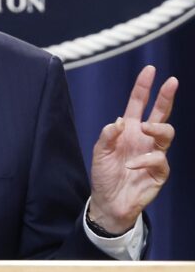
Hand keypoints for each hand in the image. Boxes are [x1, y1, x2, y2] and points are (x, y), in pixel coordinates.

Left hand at [89, 65, 177, 233]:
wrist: (109, 201)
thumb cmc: (105, 174)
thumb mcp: (99, 152)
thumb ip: (108, 135)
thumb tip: (120, 121)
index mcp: (129, 129)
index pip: (138, 104)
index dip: (144, 87)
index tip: (150, 69)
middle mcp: (144, 138)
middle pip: (160, 114)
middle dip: (166, 96)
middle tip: (172, 81)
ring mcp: (154, 154)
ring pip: (167, 133)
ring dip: (156, 128)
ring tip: (144, 129)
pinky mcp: (159, 172)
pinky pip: (160, 160)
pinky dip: (145, 160)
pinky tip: (132, 165)